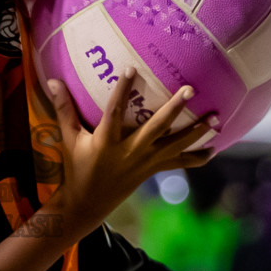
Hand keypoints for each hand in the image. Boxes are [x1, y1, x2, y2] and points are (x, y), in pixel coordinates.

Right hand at [44, 69, 215, 237]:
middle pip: (156, 128)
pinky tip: (214, 149)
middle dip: (174, 109)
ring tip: (216, 117)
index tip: (132, 68)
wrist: (88, 202)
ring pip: (175, 146)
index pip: (114, 112)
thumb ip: (63, 109)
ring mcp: (144, 163)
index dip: (123, 90)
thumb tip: (53, 80)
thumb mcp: (69, 138)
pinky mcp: (153, 170)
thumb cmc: (77, 166)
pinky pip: (180, 164)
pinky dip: (198, 158)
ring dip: (196, 132)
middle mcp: (129, 152)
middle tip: (190, 90)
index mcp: (106, 142)